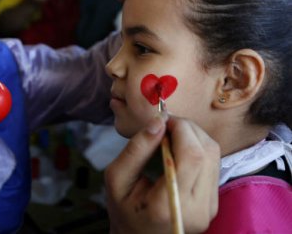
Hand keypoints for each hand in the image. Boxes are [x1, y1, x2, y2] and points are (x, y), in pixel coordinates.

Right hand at [105, 114, 220, 233]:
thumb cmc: (123, 210)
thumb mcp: (116, 179)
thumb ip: (136, 149)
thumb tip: (158, 121)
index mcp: (169, 204)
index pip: (192, 156)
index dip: (181, 129)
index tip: (161, 120)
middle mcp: (197, 208)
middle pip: (207, 152)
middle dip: (187, 129)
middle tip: (164, 125)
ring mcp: (209, 208)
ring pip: (214, 156)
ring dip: (194, 136)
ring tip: (170, 135)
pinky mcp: (213, 204)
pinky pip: (213, 165)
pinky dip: (197, 149)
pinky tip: (178, 149)